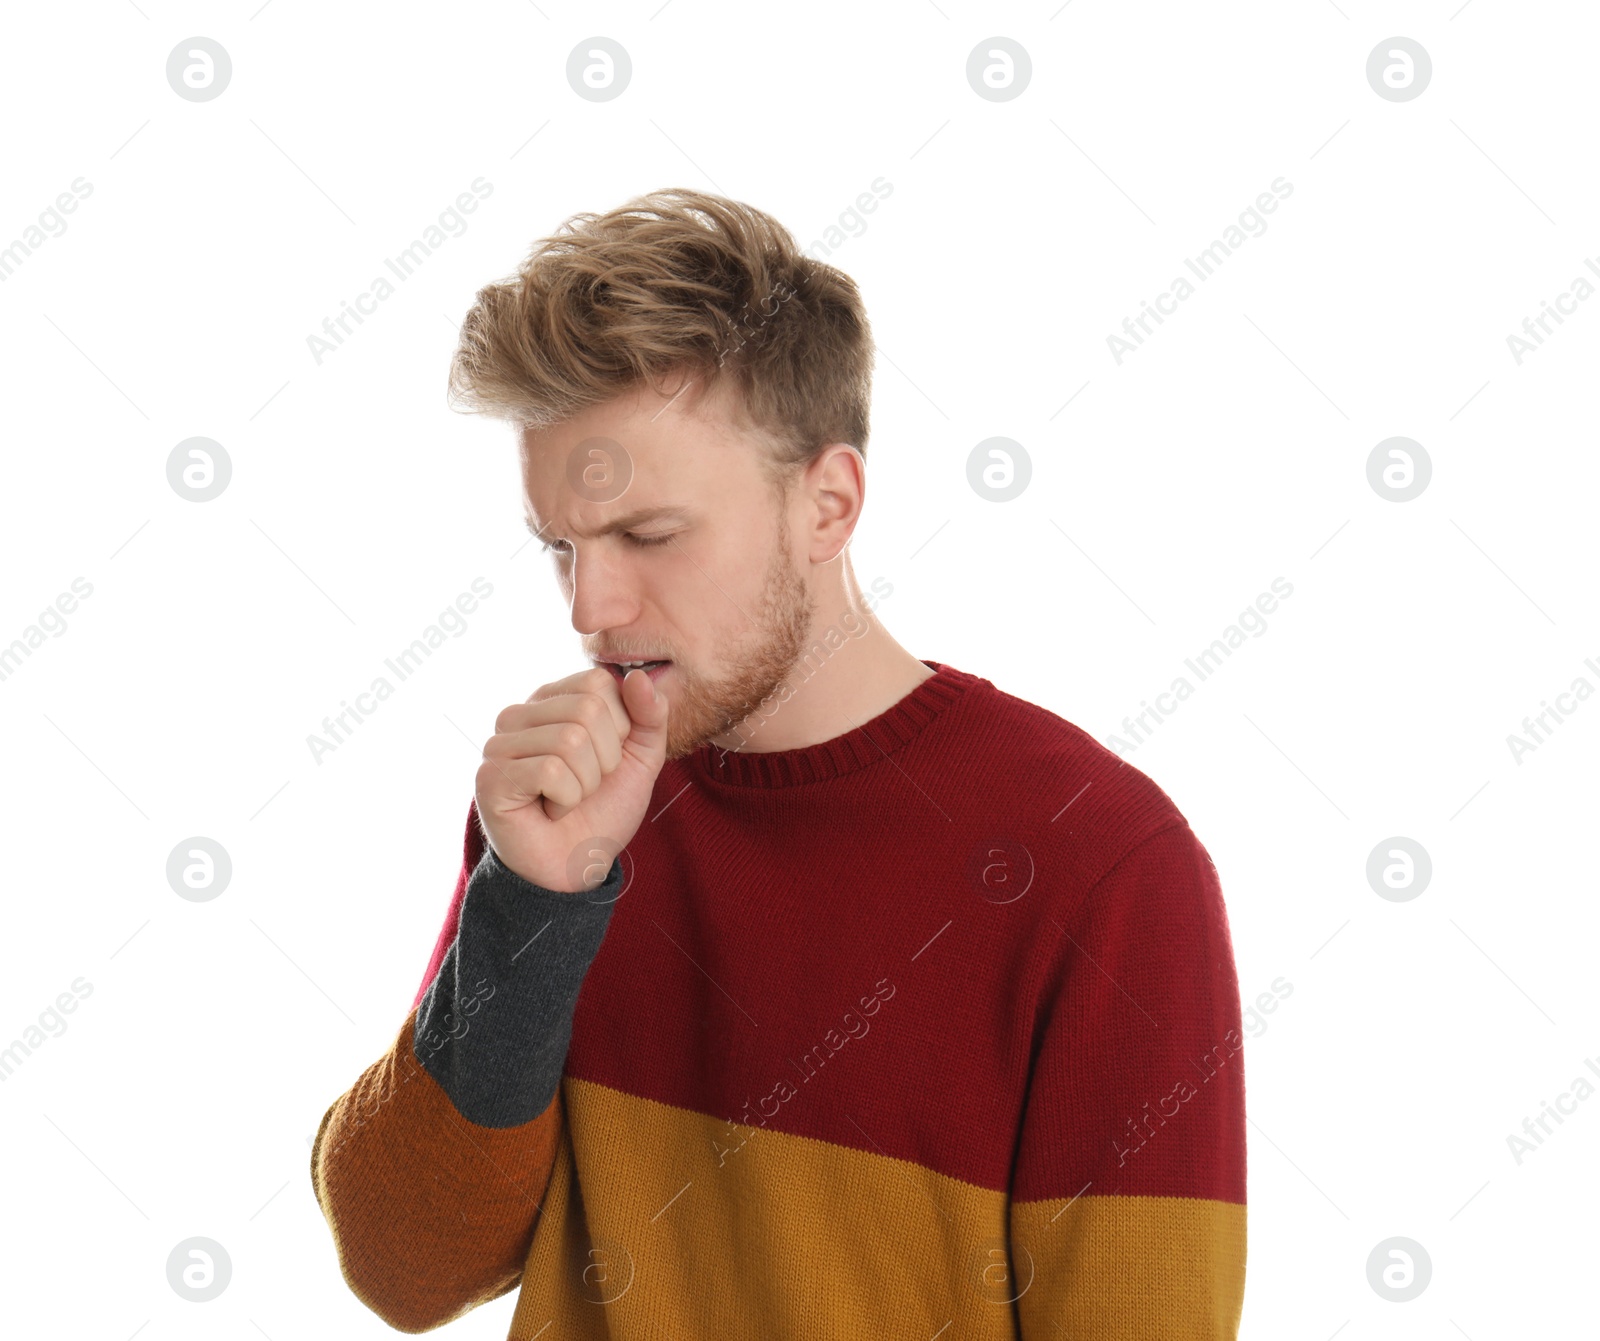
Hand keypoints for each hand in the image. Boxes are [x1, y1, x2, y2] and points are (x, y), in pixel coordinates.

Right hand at [474, 666, 669, 892]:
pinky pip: (551, 771)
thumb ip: (649, 716)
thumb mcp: (642, 759)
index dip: (620, 727)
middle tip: (586, 786)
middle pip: (587, 710)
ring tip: (566, 800)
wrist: (578, 866)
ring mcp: (499, 745)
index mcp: (552, 700)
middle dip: (605, 760)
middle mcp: (519, 714)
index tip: (606, 760)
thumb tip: (638, 677)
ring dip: (585, 784)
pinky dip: (566, 801)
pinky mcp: (491, 777)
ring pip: (570, 741)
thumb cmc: (603, 809)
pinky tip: (549, 811)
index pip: (599, 682)